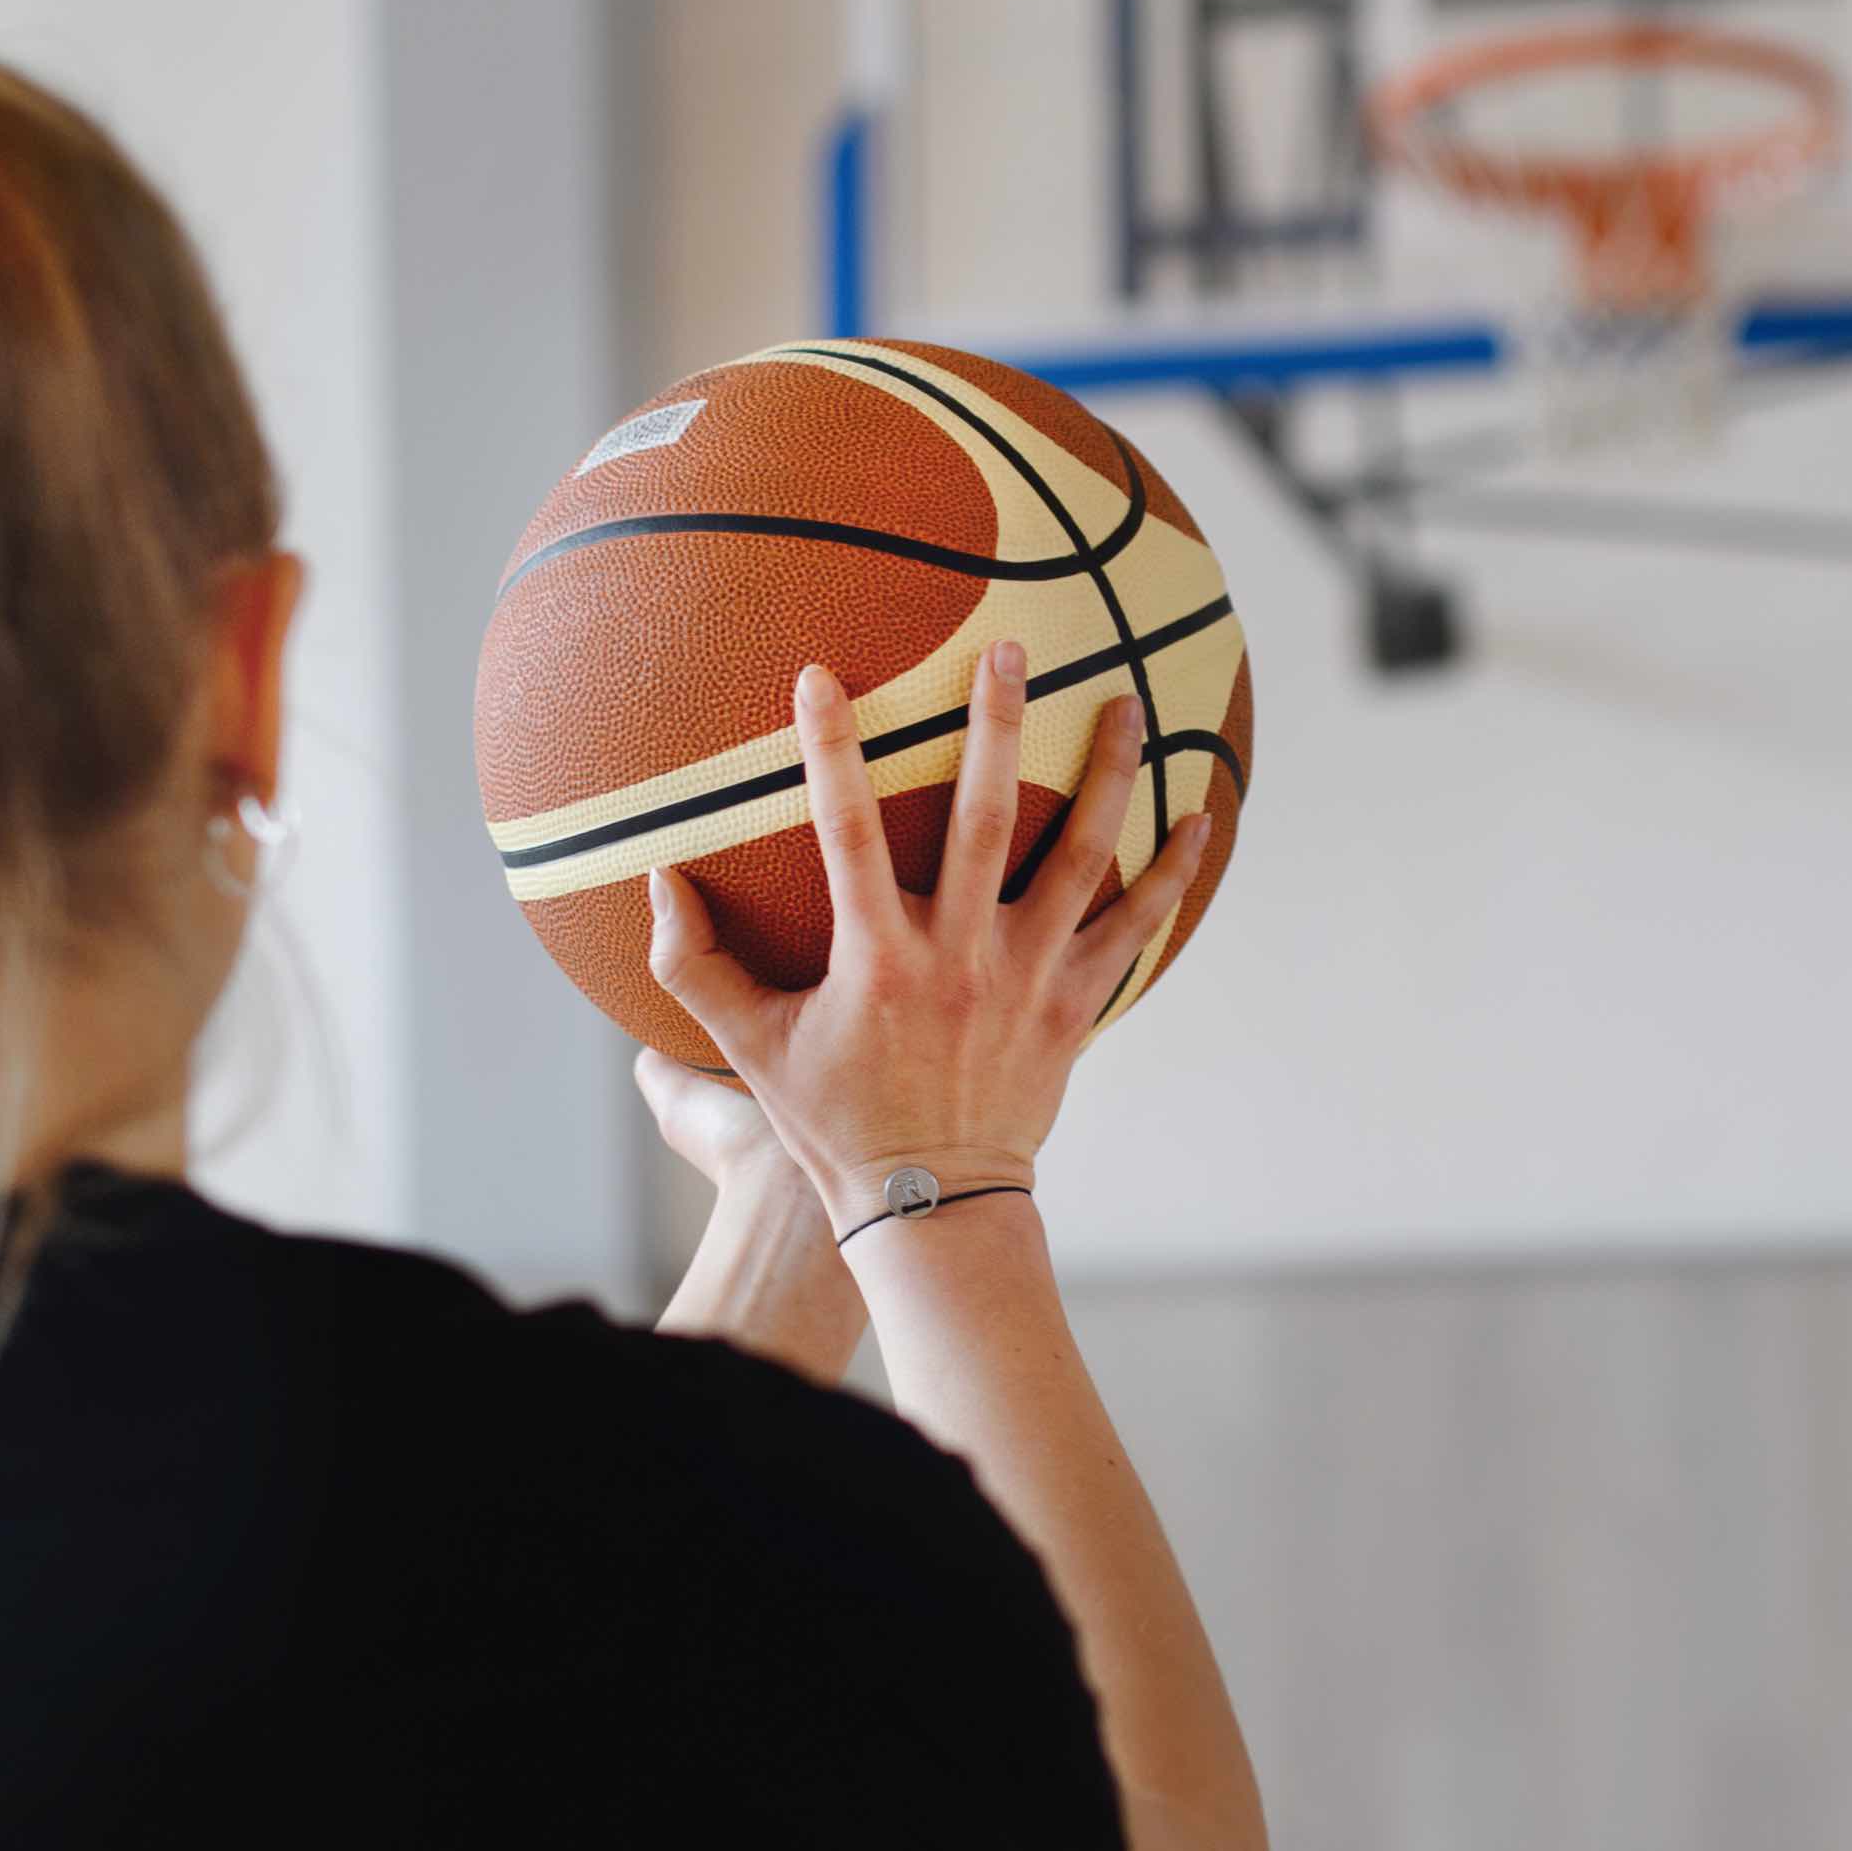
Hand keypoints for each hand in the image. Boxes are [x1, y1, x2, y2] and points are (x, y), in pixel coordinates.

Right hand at [645, 644, 1212, 1243]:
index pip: (846, 833)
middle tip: (1009, 646)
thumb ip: (692, 966)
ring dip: (1105, 774)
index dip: (830, 751)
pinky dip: (1171, 872)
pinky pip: (1136, 927)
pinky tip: (1199, 817)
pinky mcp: (1075, 1005)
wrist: (931, 1204)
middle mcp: (960, 957)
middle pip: (984, 817)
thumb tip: (652, 878)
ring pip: (1079, 856)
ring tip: (1124, 704)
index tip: (819, 676)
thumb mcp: (748, 1049)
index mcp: (876, 959)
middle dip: (996, 724)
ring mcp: (1028, 978)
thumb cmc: (833, 1122)